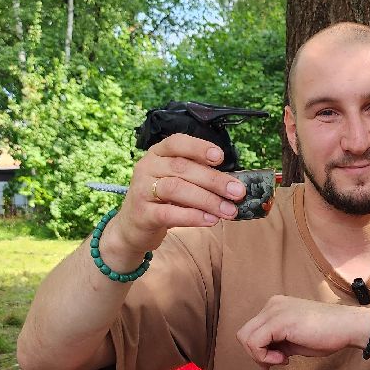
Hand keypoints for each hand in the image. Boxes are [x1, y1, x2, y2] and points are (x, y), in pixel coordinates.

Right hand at [106, 134, 246, 257]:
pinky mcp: (142, 214)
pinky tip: (210, 220)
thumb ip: (197, 177)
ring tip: (229, 210)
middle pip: (182, 168)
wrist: (132, 227)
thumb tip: (233, 183)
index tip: (221, 157)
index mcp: (157, 154)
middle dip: (214, 180)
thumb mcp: (176, 181)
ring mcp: (141, 190)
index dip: (199, 148)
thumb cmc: (162, 200)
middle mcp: (147, 167)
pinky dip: (192, 216)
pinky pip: (169, 213)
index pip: (176, 143)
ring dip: (207, 199)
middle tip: (237, 192)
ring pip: (176, 189)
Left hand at [237, 295, 369, 367]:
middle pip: (244, 334)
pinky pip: (255, 343)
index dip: (260, 350)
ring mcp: (274, 311)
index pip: (252, 331)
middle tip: (277, 362)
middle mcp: (272, 305)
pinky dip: (264, 356)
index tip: (278, 359)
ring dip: (260, 356)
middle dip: (256, 354)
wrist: (349, 326)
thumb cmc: (328, 334)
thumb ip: (278, 343)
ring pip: (245, 339)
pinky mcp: (279, 321)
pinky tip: (284, 359)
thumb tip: (262, 358)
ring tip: (282, 360)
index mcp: (276, 307)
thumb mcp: (295, 339)